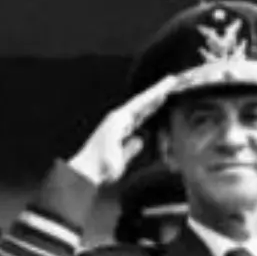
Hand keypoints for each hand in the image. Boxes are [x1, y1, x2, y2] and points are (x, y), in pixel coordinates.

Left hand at [68, 74, 182, 186]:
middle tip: (173, 81)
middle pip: (142, 102)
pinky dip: (145, 113)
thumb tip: (138, 140)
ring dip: (152, 101)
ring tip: (166, 91)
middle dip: (157, 92)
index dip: (156, 91)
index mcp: (118, 121)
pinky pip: (136, 119)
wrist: (84, 174)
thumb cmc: (97, 168)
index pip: (141, 102)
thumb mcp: (115, 162)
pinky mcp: (118, 133)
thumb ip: (128, 150)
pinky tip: (150, 111)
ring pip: (140, 109)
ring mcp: (118, 126)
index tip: (169, 81)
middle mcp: (118, 121)